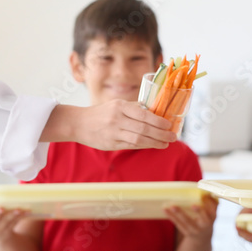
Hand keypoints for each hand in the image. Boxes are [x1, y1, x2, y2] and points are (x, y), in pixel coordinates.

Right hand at [44, 102, 178, 149]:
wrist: (78, 123)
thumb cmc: (102, 113)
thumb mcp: (117, 105)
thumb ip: (135, 108)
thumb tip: (156, 112)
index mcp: (120, 106)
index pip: (143, 115)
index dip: (158, 121)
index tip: (169, 124)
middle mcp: (116, 119)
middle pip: (143, 129)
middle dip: (161, 134)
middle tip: (172, 137)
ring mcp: (113, 133)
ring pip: (138, 140)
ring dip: (155, 143)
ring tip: (165, 143)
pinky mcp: (110, 144)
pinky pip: (131, 146)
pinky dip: (144, 146)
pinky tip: (153, 145)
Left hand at [165, 196, 217, 237]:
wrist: (202, 238)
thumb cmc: (206, 218)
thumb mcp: (211, 213)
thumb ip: (210, 203)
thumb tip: (205, 189)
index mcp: (213, 217)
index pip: (213, 211)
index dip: (210, 204)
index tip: (205, 197)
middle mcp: (206, 224)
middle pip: (203, 218)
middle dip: (199, 211)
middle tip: (193, 205)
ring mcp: (195, 229)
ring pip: (187, 222)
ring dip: (179, 213)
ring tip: (172, 206)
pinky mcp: (186, 232)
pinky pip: (178, 223)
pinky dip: (171, 216)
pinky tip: (165, 209)